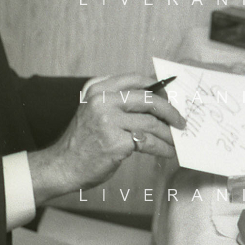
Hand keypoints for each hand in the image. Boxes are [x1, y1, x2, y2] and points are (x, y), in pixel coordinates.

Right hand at [27, 73, 186, 204]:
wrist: (64, 164)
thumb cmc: (83, 140)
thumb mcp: (94, 110)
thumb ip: (116, 101)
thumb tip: (154, 99)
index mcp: (97, 88)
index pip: (134, 79)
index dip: (157, 87)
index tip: (170, 97)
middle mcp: (102, 100)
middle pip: (148, 99)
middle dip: (170, 111)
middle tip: (180, 121)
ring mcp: (109, 121)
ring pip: (151, 123)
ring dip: (168, 134)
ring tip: (176, 142)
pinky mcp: (116, 142)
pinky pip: (148, 143)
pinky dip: (162, 148)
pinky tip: (167, 152)